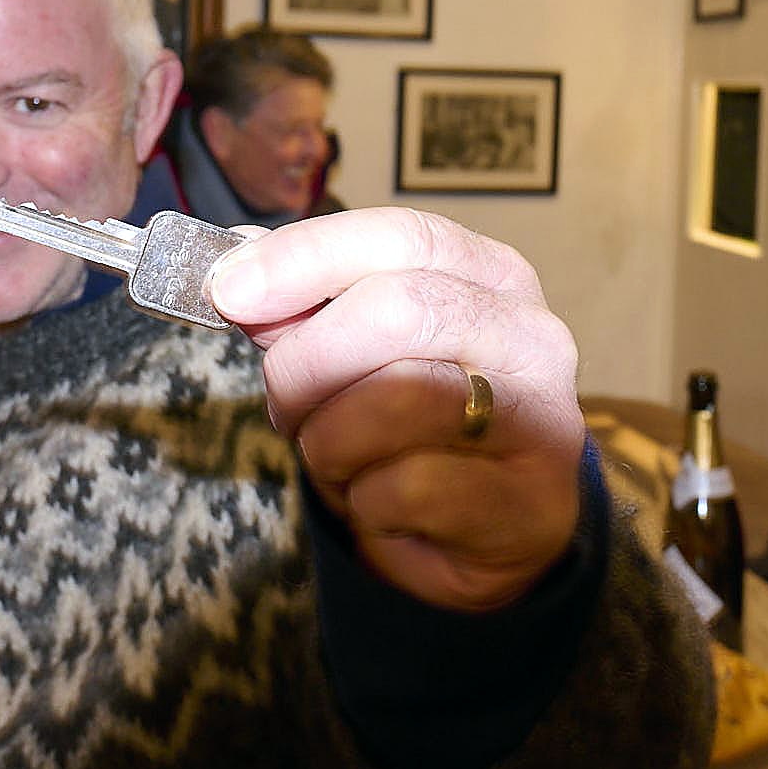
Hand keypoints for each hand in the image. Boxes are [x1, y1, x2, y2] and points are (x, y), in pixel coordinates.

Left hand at [209, 208, 584, 612]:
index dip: (306, 256)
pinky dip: (364, 502)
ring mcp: (540, 416)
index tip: (228, 290)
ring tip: (342, 457)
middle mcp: (529, 333)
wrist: (493, 532)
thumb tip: (232, 266)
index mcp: (491, 275)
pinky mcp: (527, 499)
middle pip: (397, 311)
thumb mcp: (361, 350)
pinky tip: (384, 504)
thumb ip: (305, 305)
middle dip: (308, 361)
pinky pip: (401, 489)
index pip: (401, 236)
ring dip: (331, 442)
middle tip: (284, 402)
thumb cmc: (419, 428)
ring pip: (392, 402)